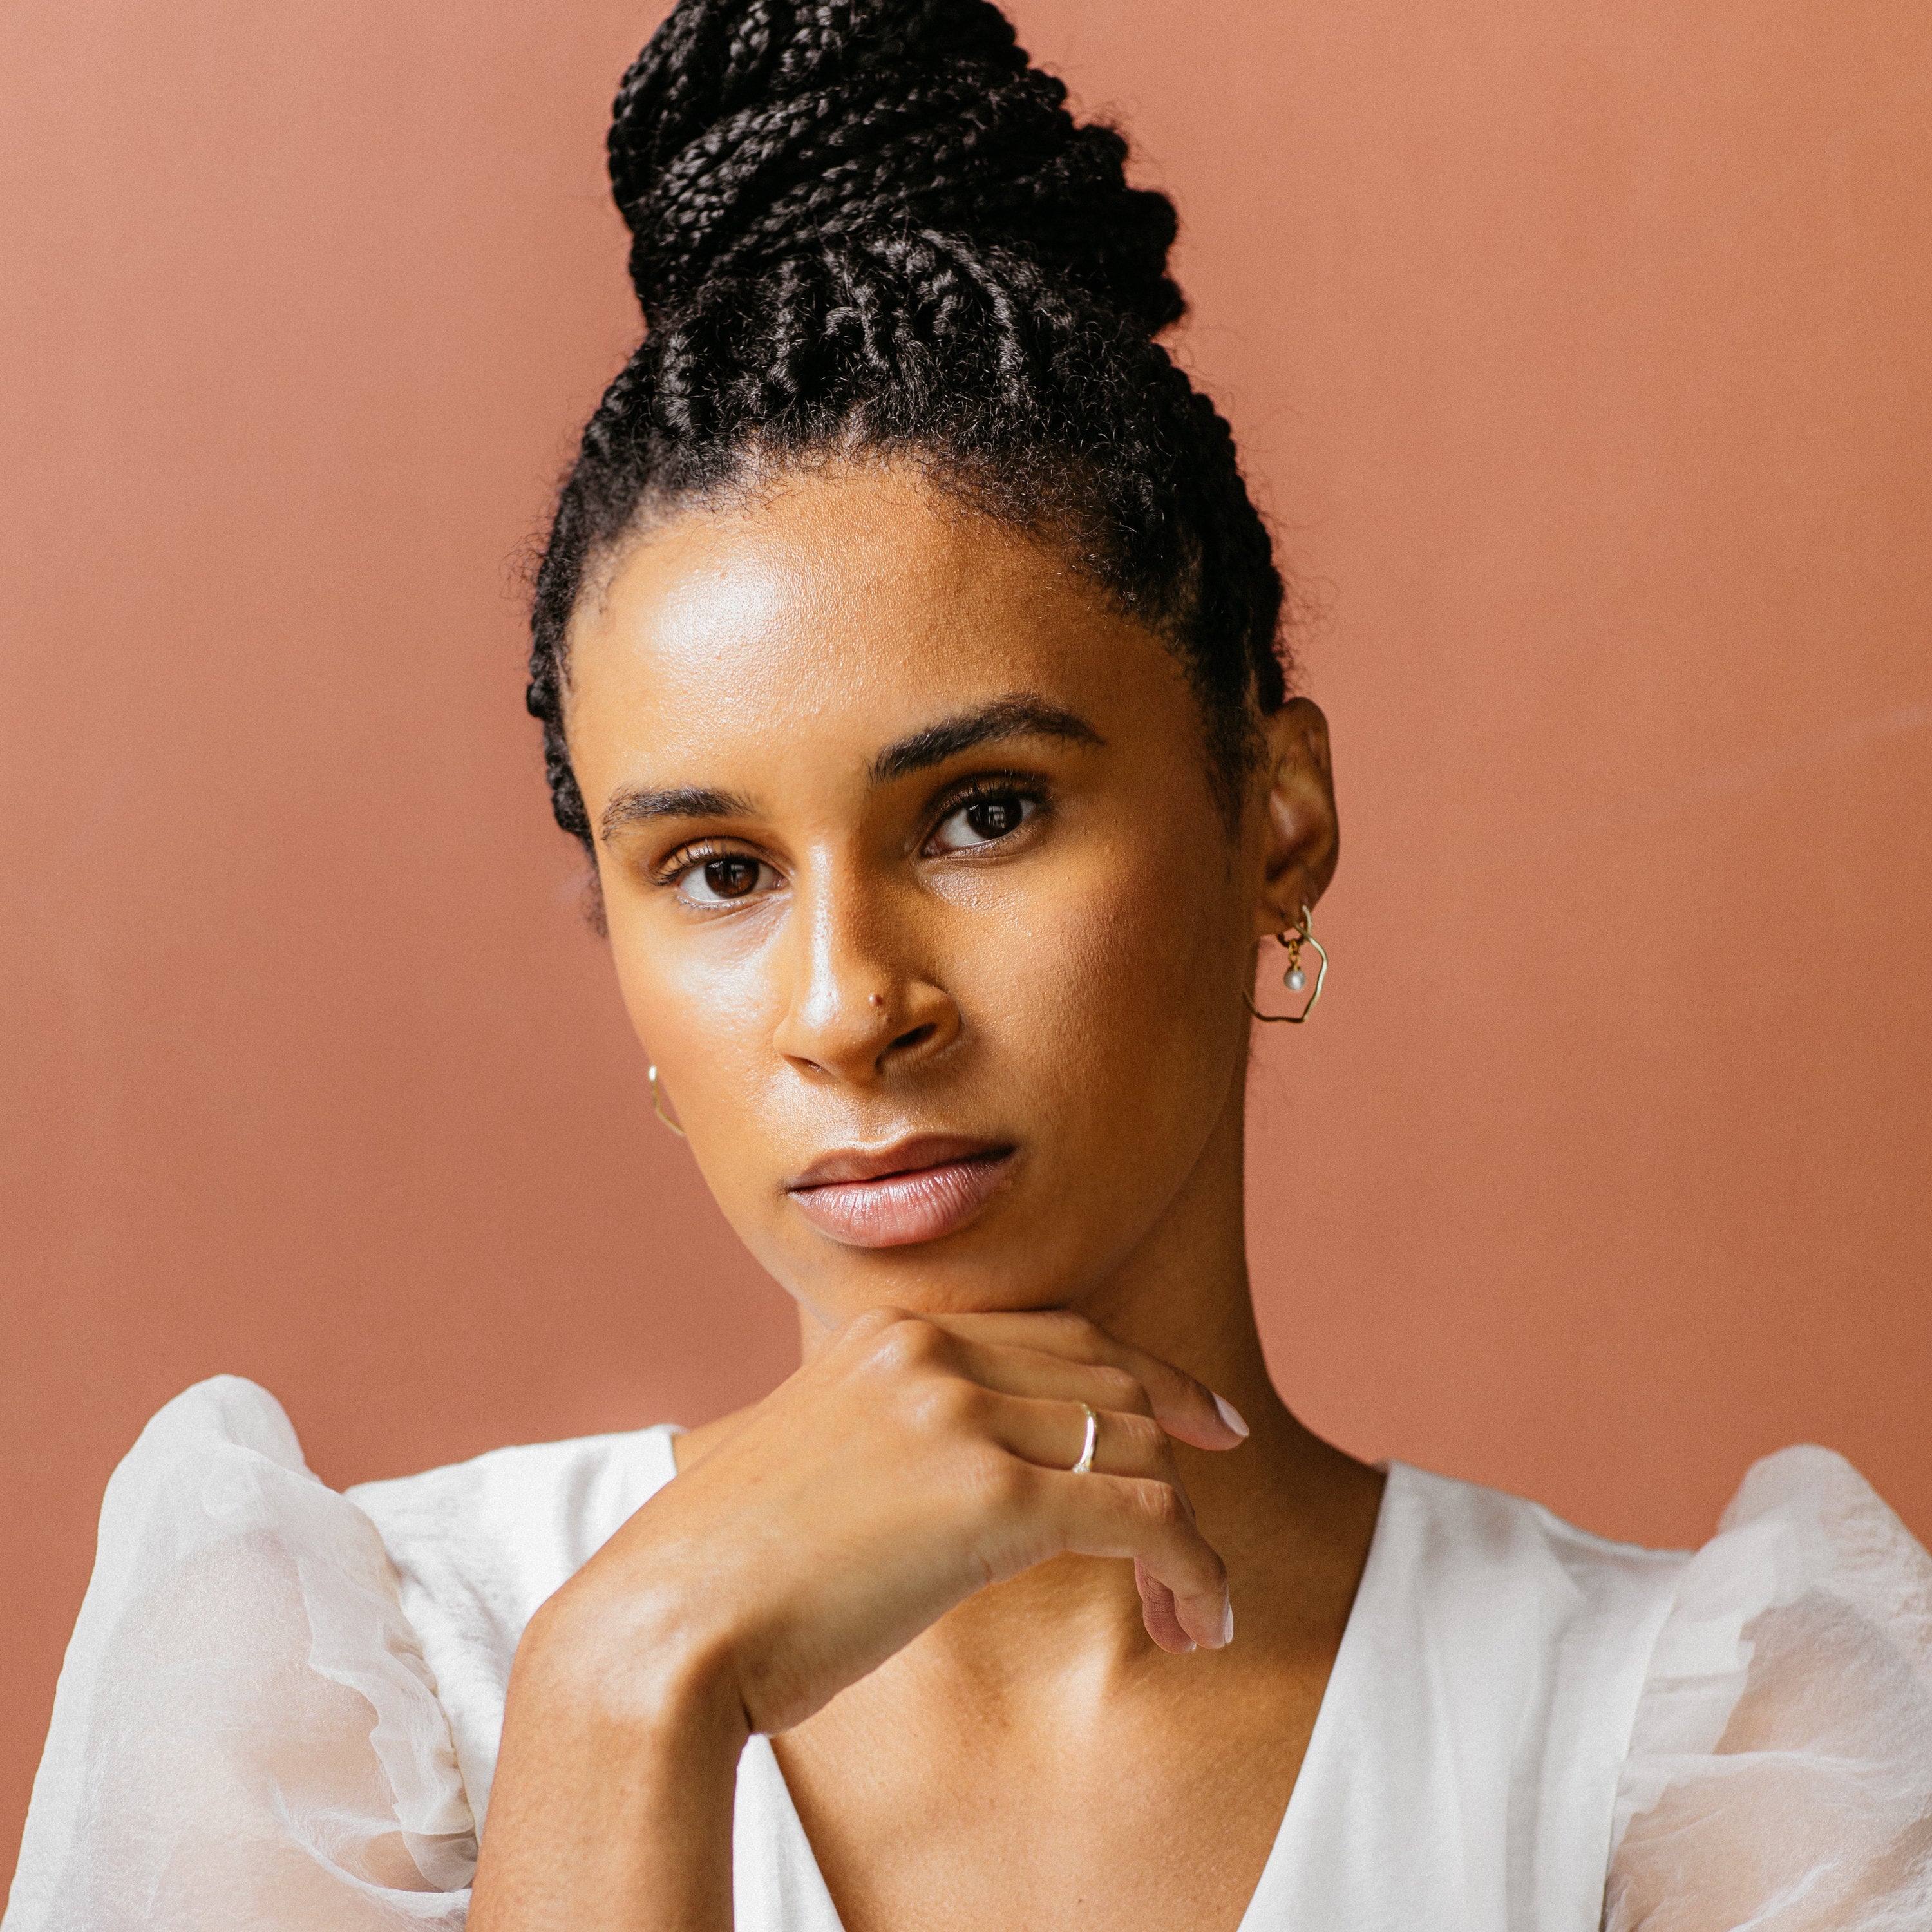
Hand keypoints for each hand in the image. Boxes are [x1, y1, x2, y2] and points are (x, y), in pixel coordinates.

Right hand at [471, 1308, 1244, 1930]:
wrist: (665, 1623)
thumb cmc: (734, 1569)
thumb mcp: (827, 1460)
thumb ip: (905, 1436)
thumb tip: (987, 1480)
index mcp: (893, 1332)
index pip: (1063, 1333)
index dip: (1151, 1376)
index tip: (1204, 1423)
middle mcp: (931, 1350)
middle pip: (1113, 1383)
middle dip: (1180, 1452)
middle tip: (1204, 1543)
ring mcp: (959, 1413)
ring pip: (1136, 1451)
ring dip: (1186, 1535)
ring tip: (1194, 1612)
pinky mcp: (988, 1495)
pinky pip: (1138, 1518)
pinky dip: (1192, 1565)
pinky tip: (1198, 1619)